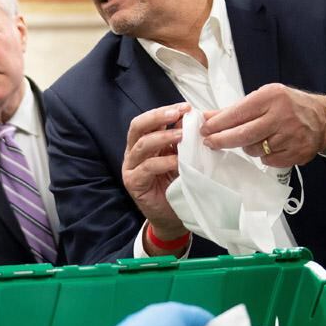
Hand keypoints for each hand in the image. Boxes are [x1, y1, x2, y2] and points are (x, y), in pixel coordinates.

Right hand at [122, 103, 188, 239]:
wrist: (172, 217)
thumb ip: (181, 141)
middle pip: (138, 127)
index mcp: (144, 143)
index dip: (164, 111)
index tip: (185, 107)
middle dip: (158, 117)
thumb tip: (193, 119)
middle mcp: (134, 153)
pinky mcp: (134, 183)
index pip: (148, 120)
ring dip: (163, 137)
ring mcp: (131, 168)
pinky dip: (164, 162)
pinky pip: (147, 167)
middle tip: (178, 114)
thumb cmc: (176, 186)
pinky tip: (178, 161)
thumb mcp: (180, 158)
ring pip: (141, 145)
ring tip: (182, 135)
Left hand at [200, 83, 325, 167]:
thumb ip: (236, 109)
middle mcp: (282, 115)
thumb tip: (208, 117)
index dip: (217, 124)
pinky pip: (268, 160)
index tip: (204, 130)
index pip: (237, 114)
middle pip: (242, 135)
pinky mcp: (297, 152)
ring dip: (248, 147)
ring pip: (254, 149)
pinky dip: (265, 155)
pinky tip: (272, 146)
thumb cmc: (289, 106)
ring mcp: (291, 136)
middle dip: (221, 140)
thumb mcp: (264, 98)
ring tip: (257, 138)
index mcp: (271, 97)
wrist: (324, 118)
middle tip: (210, 143)